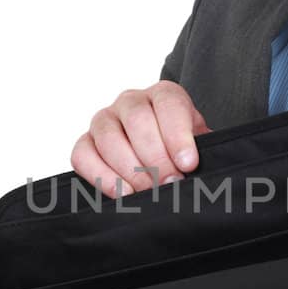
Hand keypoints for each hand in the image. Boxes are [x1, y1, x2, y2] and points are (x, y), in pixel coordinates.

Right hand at [70, 81, 211, 199]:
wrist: (161, 159)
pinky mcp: (85, 143)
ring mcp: (104, 120)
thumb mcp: (200, 146)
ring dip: (130, 168)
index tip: (188, 164)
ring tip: (149, 191)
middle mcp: (131, 101)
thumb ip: (204, 150)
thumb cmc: (182, 152)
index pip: (169, 104)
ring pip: (109, 137)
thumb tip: (202, 169)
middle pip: (137, 119)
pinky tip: (123, 193)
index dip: (178, 134)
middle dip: (155, 156)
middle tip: (170, 182)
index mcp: (163, 95)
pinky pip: (83, 155)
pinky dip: (102, 176)